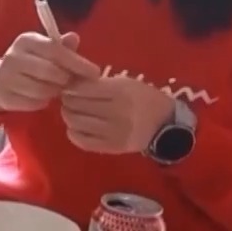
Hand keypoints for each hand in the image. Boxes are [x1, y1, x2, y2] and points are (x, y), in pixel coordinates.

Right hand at [0, 32, 97, 112]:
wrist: (2, 80)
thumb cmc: (33, 62)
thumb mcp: (47, 51)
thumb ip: (63, 47)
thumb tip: (74, 37)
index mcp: (26, 40)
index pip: (55, 50)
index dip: (76, 62)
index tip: (95, 73)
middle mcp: (13, 56)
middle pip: (50, 71)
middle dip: (66, 79)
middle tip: (71, 82)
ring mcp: (6, 76)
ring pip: (43, 89)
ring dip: (54, 91)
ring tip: (55, 88)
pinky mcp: (5, 94)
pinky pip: (34, 102)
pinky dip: (43, 102)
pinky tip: (42, 96)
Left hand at [59, 76, 173, 154]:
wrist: (164, 123)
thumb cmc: (142, 97)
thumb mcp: (125, 82)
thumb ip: (99, 83)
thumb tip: (70, 84)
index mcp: (120, 91)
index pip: (83, 89)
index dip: (71, 88)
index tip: (69, 87)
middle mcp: (117, 112)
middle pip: (77, 106)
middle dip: (67, 101)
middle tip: (67, 99)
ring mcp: (115, 132)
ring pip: (77, 123)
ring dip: (68, 116)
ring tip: (71, 112)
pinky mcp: (113, 147)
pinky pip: (84, 142)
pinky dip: (73, 134)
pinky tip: (75, 128)